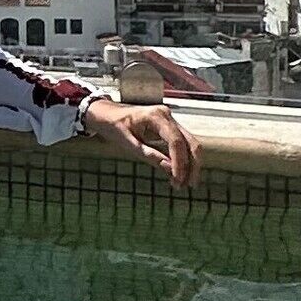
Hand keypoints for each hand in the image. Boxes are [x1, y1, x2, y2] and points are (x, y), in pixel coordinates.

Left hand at [82, 97, 198, 186]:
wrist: (108, 114)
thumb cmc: (114, 126)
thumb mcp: (127, 143)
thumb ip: (148, 155)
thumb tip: (169, 169)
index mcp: (156, 116)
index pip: (175, 141)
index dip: (179, 162)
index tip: (178, 180)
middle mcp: (167, 116)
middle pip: (190, 142)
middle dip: (192, 165)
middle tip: (187, 186)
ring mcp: (171, 121)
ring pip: (190, 144)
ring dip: (190, 164)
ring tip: (182, 184)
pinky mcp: (170, 128)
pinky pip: (183, 144)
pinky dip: (183, 160)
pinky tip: (178, 175)